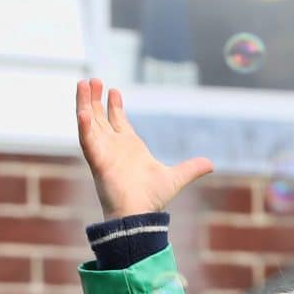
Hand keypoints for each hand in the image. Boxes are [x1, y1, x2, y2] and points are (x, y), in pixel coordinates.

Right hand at [74, 78, 213, 218]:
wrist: (140, 214)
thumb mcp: (176, 178)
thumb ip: (191, 168)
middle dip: (96, 99)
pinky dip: (83, 126)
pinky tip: (82, 112)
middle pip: (100, 117)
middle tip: (94, 80)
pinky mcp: (97, 161)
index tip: (113, 89)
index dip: (114, 105)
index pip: (118, 121)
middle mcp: (113, 147)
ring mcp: (104, 152)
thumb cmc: (152, 199)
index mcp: (129, 147)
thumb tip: (211, 164)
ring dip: (84, 103)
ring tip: (82, 83)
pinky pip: (86, 140)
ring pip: (89, 123)